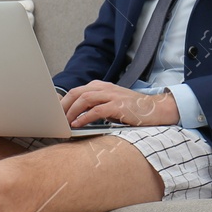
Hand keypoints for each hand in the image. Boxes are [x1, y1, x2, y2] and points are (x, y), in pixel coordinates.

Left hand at [58, 80, 176, 126]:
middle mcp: (105, 88)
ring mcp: (112, 96)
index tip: (56, 112)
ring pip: (84, 99)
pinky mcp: (118, 106)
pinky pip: (95, 110)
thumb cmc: (134, 110)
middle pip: (77, 92)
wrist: (156, 110)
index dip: (64, 101)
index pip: (77, 90)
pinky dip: (84, 117)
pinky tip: (78, 125)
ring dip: (72, 112)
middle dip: (63, 105)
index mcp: (102, 86)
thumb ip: (97, 105)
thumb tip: (78, 116)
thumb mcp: (113, 104)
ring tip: (65, 122)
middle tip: (56, 118)